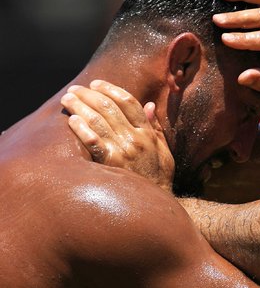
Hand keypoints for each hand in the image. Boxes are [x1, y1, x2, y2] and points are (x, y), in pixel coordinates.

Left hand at [60, 80, 174, 191]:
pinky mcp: (110, 164)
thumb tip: (150, 105)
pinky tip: (72, 120)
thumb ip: (155, 128)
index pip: (129, 102)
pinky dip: (82, 129)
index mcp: (147, 132)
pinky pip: (93, 142)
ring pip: (98, 120)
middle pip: (109, 107)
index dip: (111, 89)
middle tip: (76, 89)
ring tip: (68, 99)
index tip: (97, 83)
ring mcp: (123, 150)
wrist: (156, 204)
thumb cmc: (158, 177)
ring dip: (80, 106)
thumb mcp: (164, 150)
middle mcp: (135, 138)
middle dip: (89, 95)